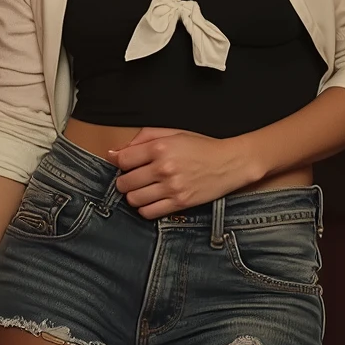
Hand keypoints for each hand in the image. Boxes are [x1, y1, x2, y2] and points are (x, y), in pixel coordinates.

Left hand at [110, 128, 260, 218]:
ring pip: (133, 199)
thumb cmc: (201, 146)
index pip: (123, 160)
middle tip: (134, 178)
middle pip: (124, 182)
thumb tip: (114, 153)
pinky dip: (145, 208)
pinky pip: (148, 212)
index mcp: (160, 147)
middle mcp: (164, 168)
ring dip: (134, 195)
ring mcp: (172, 188)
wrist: (230, 163)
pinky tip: (152, 199)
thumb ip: (142, 138)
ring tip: (143, 189)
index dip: (119, 162)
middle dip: (125, 181)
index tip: (123, 164)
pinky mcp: (180, 203)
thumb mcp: (172, 133)